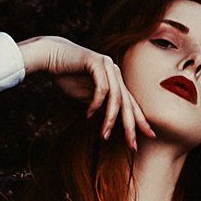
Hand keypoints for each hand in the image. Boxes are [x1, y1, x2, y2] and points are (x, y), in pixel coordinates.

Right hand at [20, 34, 155, 149]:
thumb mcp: (87, 97)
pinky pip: (102, 88)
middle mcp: (115, 72)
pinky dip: (96, 104)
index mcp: (115, 80)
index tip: (149, 136)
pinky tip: (88, 114)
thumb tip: (110, 123)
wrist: (51, 56)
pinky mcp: (97, 62)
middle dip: (131, 125)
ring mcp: (107, 65)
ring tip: (103, 135)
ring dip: (110, 118)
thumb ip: (101, 107)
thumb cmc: (67, 76)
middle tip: (132, 144)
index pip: (131, 103)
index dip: (140, 120)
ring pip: (116, 98)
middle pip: (128, 103)